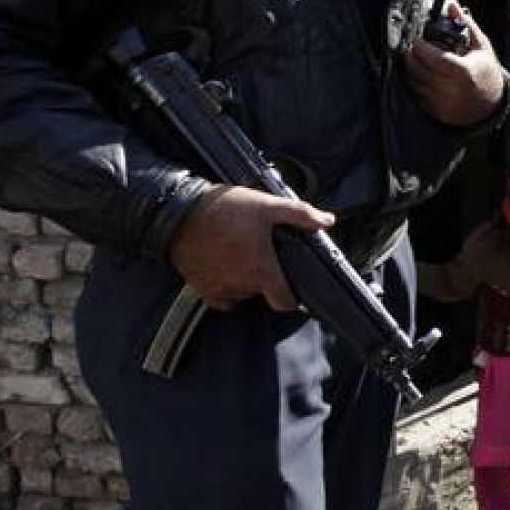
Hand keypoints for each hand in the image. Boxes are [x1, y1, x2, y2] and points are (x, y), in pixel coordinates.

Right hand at [166, 185, 332, 310]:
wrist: (181, 212)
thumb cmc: (225, 209)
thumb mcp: (267, 205)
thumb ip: (300, 215)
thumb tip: (328, 221)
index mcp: (261, 270)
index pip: (285, 303)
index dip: (292, 299)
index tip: (289, 286)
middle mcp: (241, 285)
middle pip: (262, 294)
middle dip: (265, 278)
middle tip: (260, 253)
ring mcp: (220, 289)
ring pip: (242, 294)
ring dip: (244, 281)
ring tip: (240, 254)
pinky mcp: (201, 289)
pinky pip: (221, 297)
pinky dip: (226, 287)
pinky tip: (224, 265)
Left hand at [404, 3, 506, 125]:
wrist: (492, 104)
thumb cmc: (486, 72)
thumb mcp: (481, 46)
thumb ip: (466, 25)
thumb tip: (452, 6)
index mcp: (464, 72)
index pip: (434, 59)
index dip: (421, 48)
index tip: (417, 40)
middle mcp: (452, 90)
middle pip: (419, 71)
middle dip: (412, 57)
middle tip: (412, 48)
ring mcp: (443, 104)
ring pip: (415, 83)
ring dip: (411, 70)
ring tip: (414, 60)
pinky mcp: (437, 113)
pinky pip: (417, 96)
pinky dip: (415, 84)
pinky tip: (419, 75)